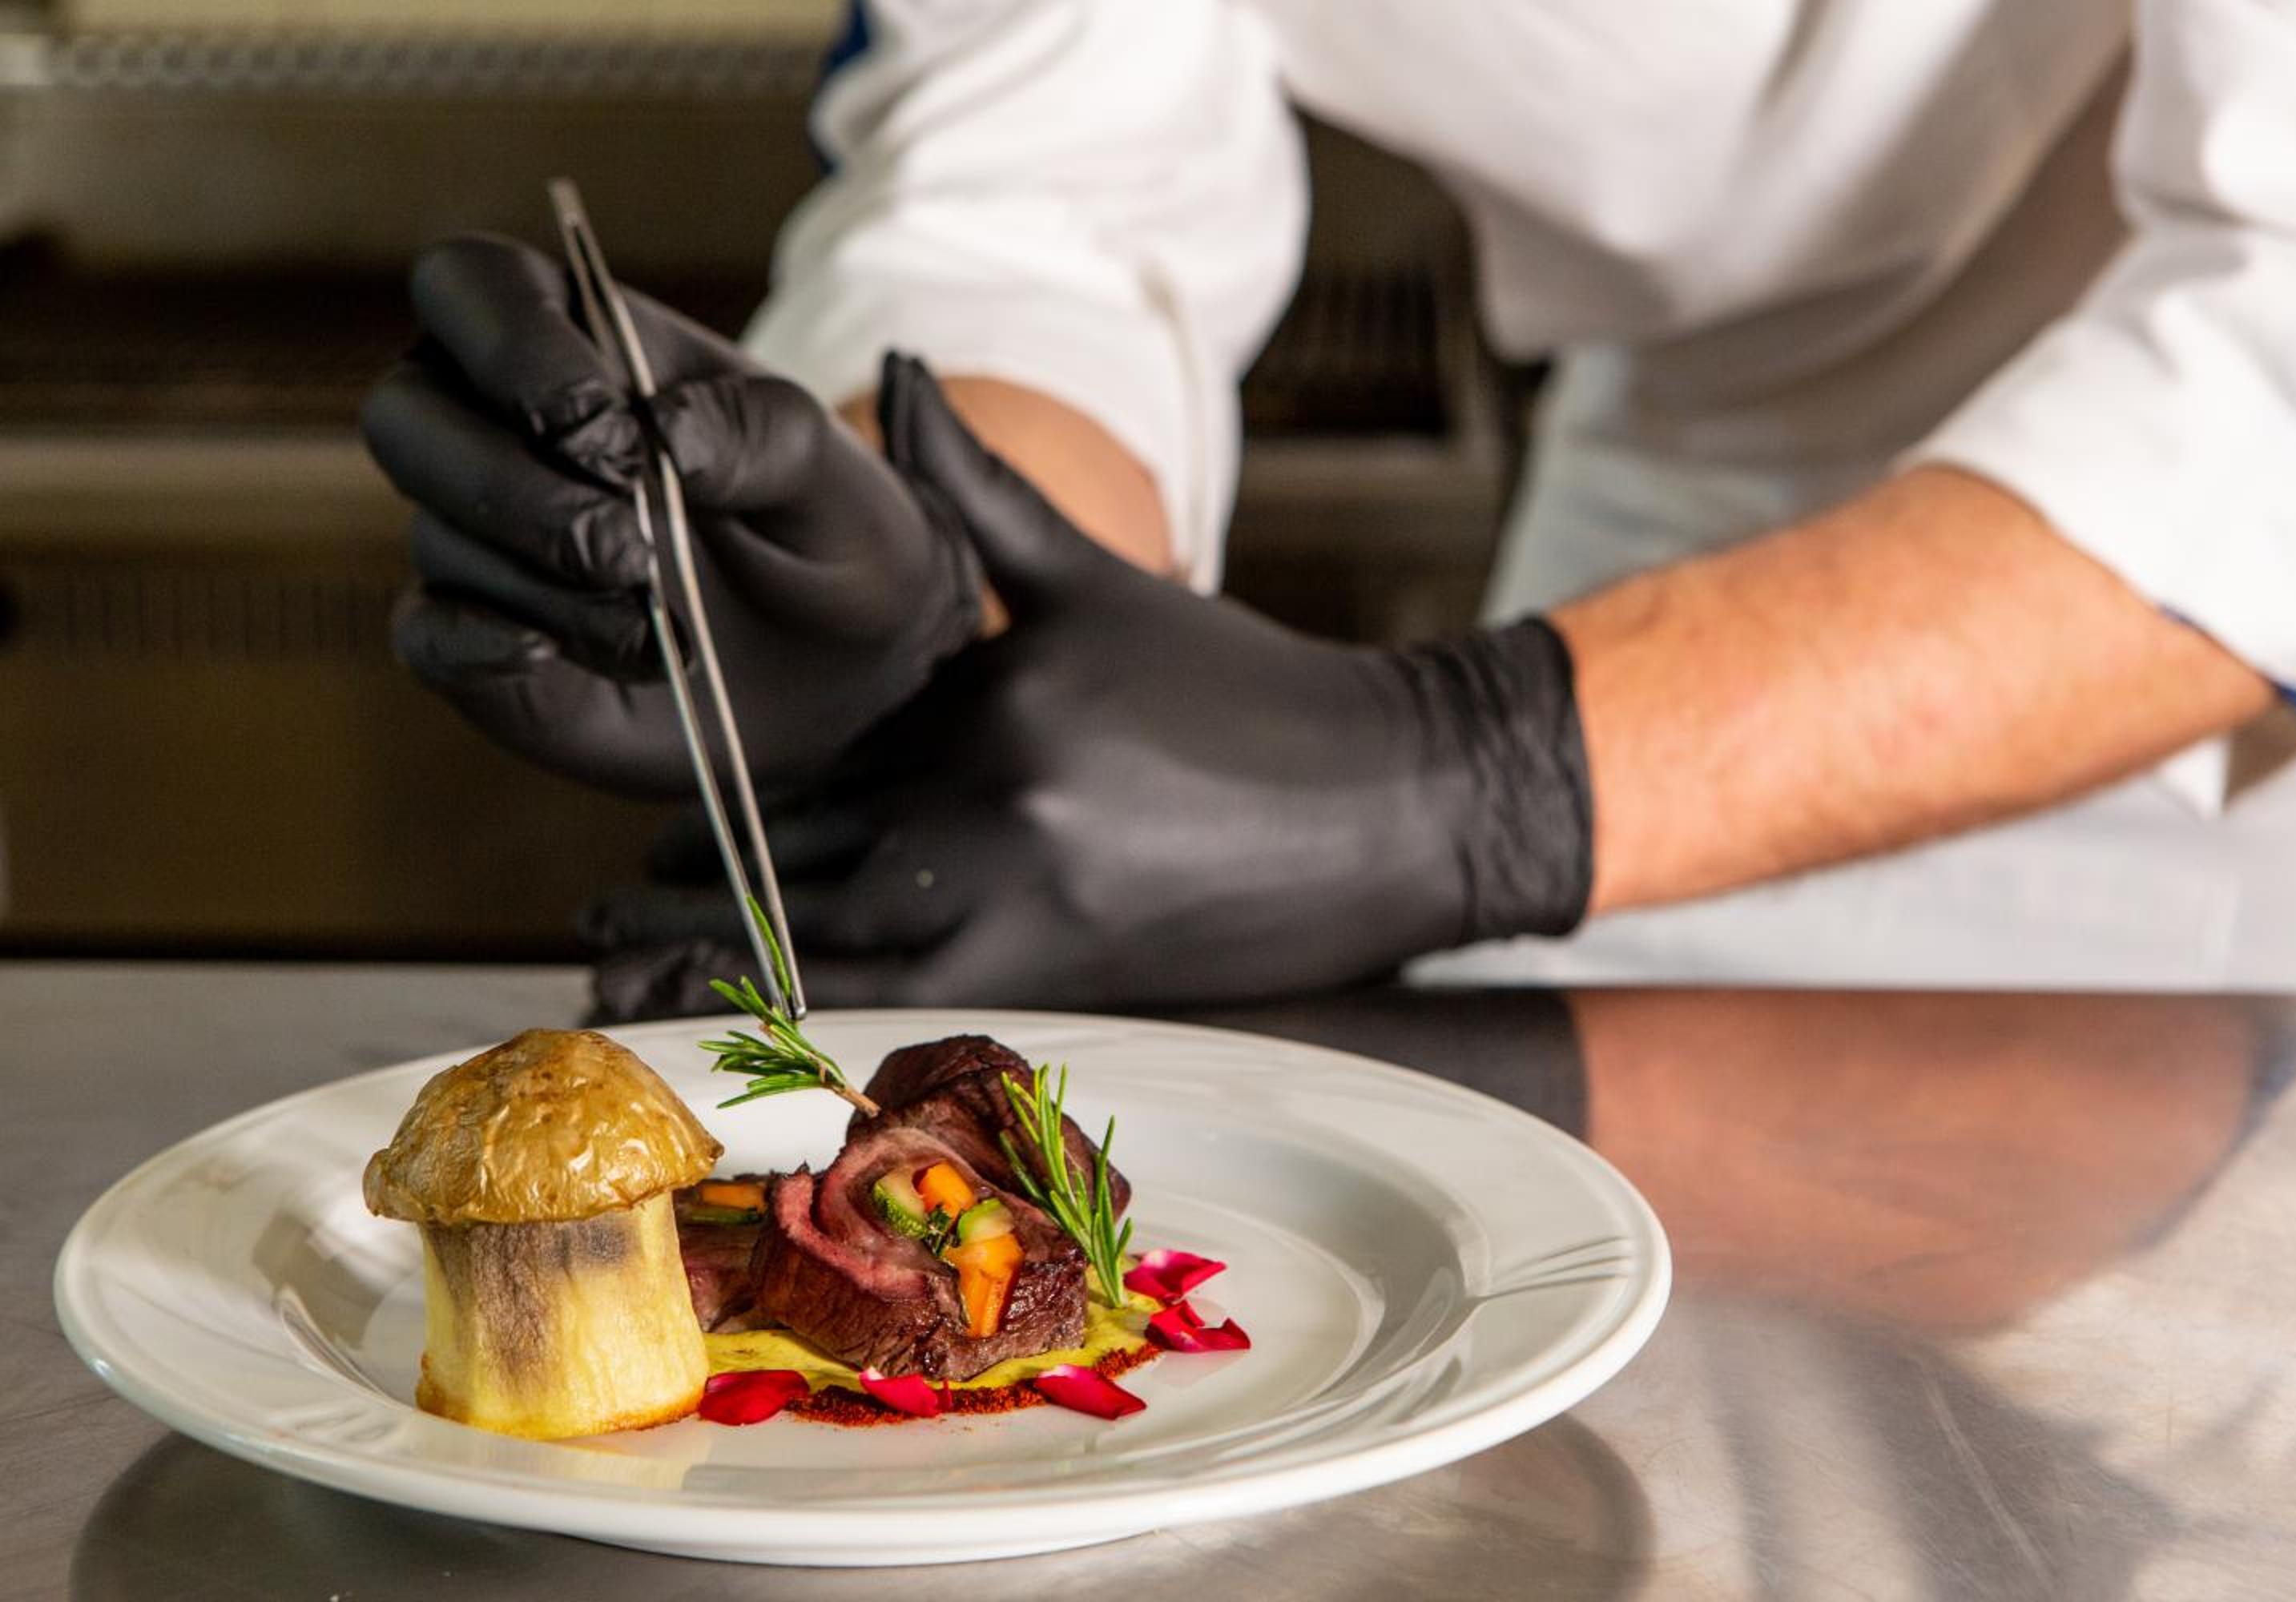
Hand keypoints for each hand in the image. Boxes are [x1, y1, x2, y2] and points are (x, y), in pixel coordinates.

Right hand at [361, 236, 983, 795]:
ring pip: (440, 535)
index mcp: (575, 342)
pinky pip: (427, 635)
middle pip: (408, 415)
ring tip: (664, 625)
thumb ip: (759, 431)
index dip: (511, 346)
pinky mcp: (481, 637)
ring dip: (552, 585)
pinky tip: (553, 653)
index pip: (472, 287)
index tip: (603, 428)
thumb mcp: (828, 471)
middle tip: (634, 550)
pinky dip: (481, 647)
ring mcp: (480, 536)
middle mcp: (497, 428)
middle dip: (515, 487)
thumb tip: (663, 430)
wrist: (846, 660)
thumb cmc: (827, 531)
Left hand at [584, 355, 1594, 1007]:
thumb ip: (982, 487)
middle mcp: (981, 812)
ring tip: (637, 1003)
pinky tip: (759, 1058)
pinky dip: (818, 1035)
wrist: (1398, 798)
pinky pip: (905, 1019)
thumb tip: (894, 364)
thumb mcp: (1104, 582)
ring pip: (826, 955)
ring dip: (723, 981)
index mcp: (979, 707)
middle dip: (693, 904)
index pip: (803, 764)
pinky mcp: (1068, 981)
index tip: (632, 848)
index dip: (709, 811)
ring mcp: (1021, 908)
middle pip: (794, 867)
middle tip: (601, 932)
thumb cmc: (1249, 688)